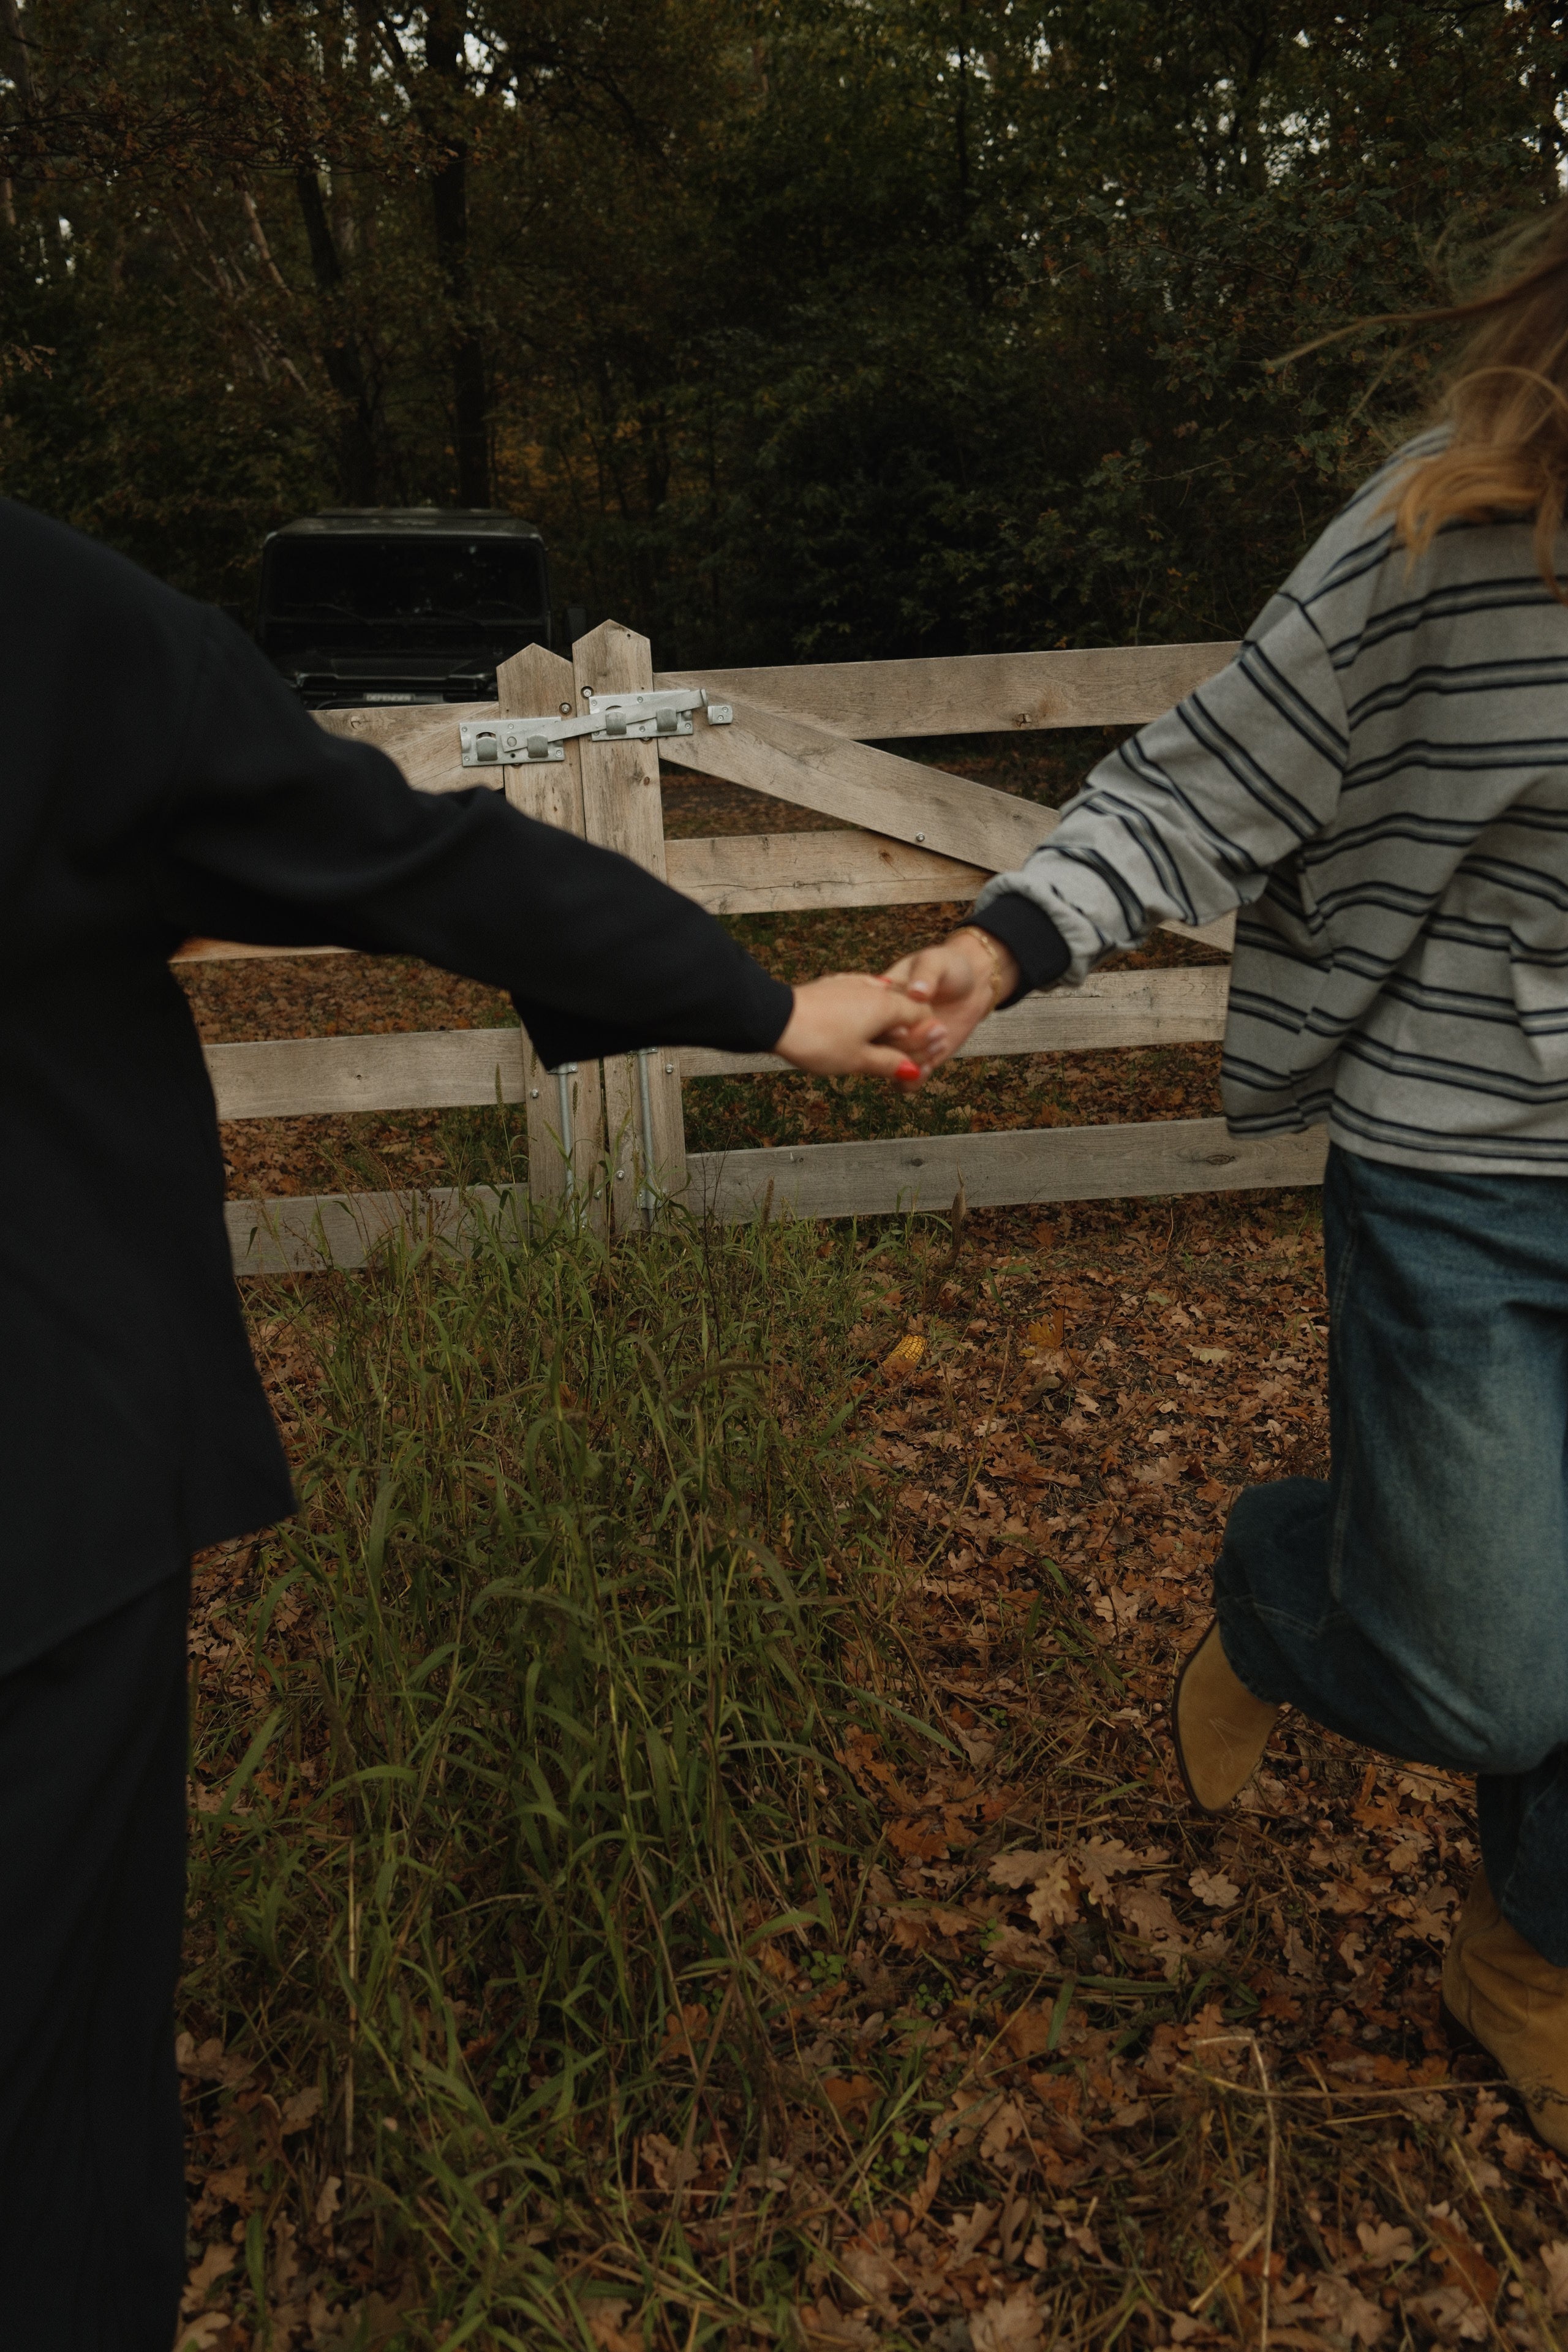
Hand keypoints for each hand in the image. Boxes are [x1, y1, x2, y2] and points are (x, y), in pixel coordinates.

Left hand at [775, 973, 946, 1078]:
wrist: (775, 1019)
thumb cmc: (819, 1041)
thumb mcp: (859, 1060)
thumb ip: (890, 1063)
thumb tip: (914, 1071)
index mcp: (888, 1005)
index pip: (923, 1015)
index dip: (926, 1037)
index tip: (922, 1057)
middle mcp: (874, 988)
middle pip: (903, 1008)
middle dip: (907, 1032)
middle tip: (902, 1057)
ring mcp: (852, 983)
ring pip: (880, 1002)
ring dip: (885, 1023)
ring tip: (877, 1046)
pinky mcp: (834, 985)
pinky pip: (859, 997)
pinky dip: (864, 1013)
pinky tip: (855, 1026)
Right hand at [880, 927, 1019, 1080]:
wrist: (971, 985)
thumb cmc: (948, 966)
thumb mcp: (936, 961)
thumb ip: (926, 974)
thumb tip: (916, 992)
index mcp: (878, 999)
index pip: (868, 1019)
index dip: (884, 1027)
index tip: (906, 1025)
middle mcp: (884, 1025)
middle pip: (877, 1047)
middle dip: (905, 1046)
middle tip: (937, 1030)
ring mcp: (898, 1044)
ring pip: (889, 1068)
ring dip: (913, 1063)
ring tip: (940, 1042)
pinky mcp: (915, 1058)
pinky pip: (904, 1082)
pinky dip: (915, 1081)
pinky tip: (930, 1066)